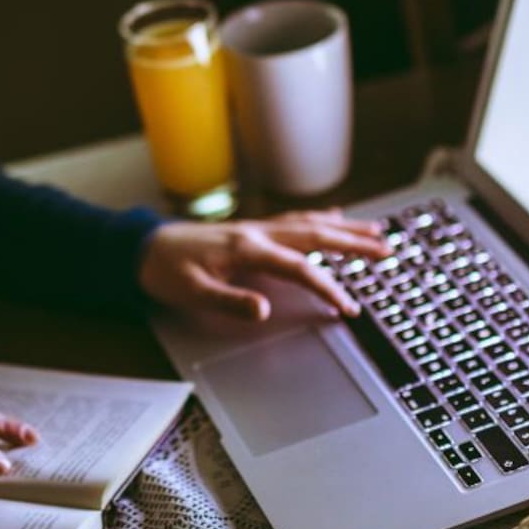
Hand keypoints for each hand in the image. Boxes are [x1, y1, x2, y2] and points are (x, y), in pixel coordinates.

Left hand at [138, 208, 391, 320]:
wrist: (141, 247)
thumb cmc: (164, 270)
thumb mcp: (191, 292)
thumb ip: (229, 301)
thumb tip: (264, 309)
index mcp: (247, 248)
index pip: (299, 267)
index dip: (326, 287)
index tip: (347, 308)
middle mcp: (257, 233)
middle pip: (316, 235)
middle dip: (354, 244)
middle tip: (387, 251)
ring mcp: (256, 228)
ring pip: (311, 224)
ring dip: (345, 228)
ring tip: (376, 233)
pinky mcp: (252, 229)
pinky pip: (296, 220)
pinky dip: (320, 219)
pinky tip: (335, 218)